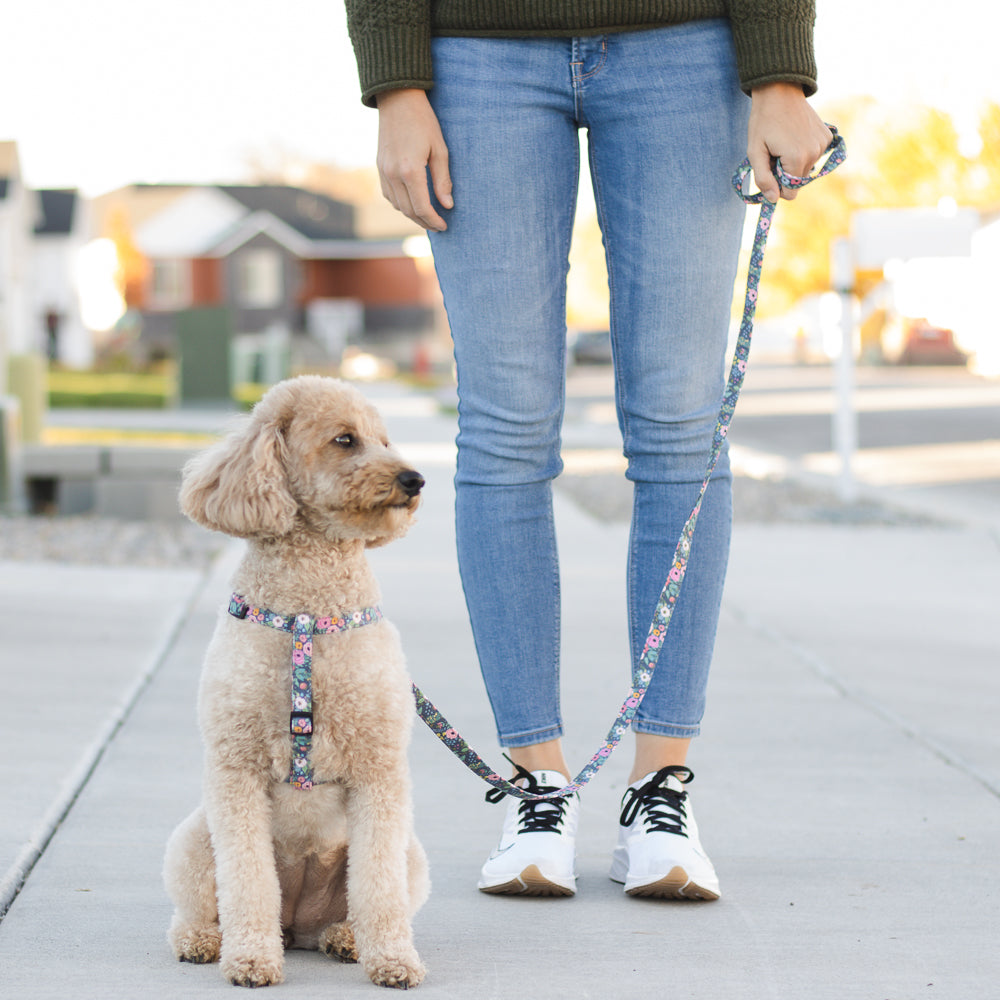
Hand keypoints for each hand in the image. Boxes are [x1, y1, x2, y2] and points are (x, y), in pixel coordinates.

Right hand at [375, 88, 453, 230]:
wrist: (397, 99)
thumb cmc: (424, 122)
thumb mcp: (440, 149)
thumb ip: (443, 180)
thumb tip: (448, 205)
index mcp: (410, 171)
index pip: (422, 208)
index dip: (434, 221)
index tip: (444, 225)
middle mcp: (393, 174)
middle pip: (409, 211)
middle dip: (424, 221)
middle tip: (438, 225)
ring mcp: (383, 172)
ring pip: (397, 206)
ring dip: (412, 215)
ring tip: (427, 216)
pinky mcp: (379, 167)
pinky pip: (389, 195)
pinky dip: (401, 204)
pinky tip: (412, 203)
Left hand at [747, 83, 832, 201]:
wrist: (780, 91)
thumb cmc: (763, 121)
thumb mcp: (755, 151)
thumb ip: (763, 178)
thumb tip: (773, 199)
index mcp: (797, 159)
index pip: (790, 193)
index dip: (778, 187)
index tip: (769, 172)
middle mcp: (814, 153)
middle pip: (798, 182)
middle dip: (785, 173)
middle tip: (775, 153)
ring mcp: (823, 145)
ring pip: (806, 169)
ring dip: (794, 163)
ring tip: (784, 142)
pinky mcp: (827, 137)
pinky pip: (814, 156)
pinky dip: (804, 152)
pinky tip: (796, 136)